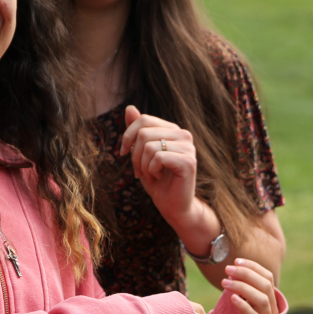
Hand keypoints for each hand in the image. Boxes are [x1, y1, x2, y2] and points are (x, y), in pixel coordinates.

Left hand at [120, 105, 198, 223]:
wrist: (173, 206)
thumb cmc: (157, 180)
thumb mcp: (141, 153)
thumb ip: (137, 131)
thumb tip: (129, 107)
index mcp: (172, 129)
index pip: (144, 119)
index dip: (128, 136)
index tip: (124, 153)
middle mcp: (183, 134)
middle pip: (144, 132)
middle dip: (134, 155)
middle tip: (139, 171)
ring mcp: (188, 147)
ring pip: (149, 146)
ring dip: (143, 166)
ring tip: (150, 175)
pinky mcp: (188, 161)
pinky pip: (158, 158)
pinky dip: (151, 171)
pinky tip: (158, 178)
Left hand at [221, 259, 278, 313]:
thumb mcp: (246, 298)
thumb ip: (243, 285)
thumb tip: (232, 269)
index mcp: (270, 295)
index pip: (267, 276)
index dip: (253, 266)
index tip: (237, 261)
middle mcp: (272, 305)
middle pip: (265, 285)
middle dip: (246, 274)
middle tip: (228, 269)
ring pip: (261, 299)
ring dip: (242, 287)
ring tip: (224, 282)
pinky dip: (243, 305)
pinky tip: (232, 297)